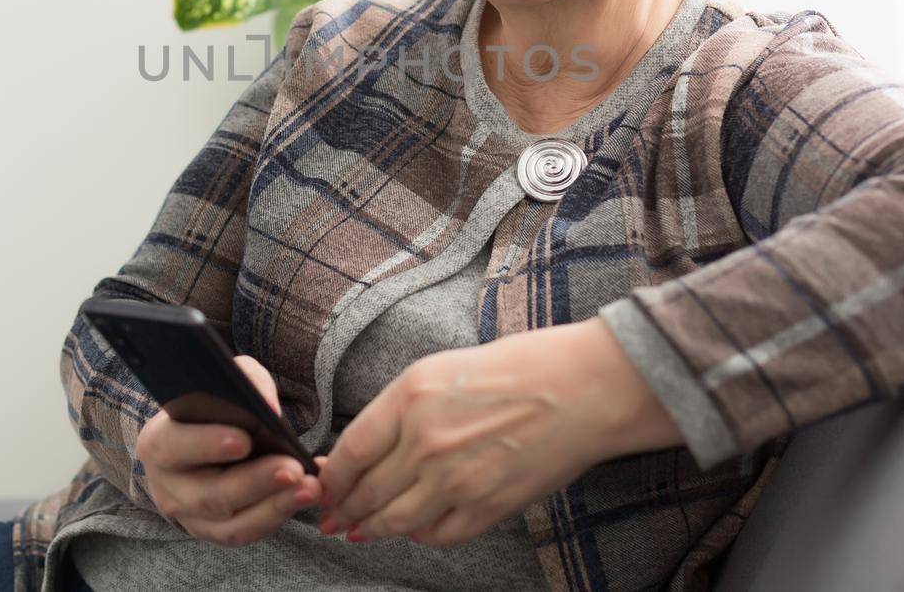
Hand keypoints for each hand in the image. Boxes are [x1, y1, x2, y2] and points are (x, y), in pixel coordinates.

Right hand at [136, 353, 323, 545]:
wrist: (196, 441)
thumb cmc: (211, 407)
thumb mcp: (222, 382)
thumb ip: (246, 383)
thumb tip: (269, 407)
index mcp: (157, 443)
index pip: (175, 446)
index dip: (207, 444)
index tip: (244, 440)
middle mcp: (167, 486)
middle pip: (210, 494)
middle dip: (256, 482)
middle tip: (294, 469)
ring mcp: (188, 516)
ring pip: (230, 524)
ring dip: (275, 507)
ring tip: (310, 488)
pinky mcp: (211, 532)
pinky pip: (245, 533)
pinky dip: (277, 516)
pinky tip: (304, 497)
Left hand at [314, 318, 680, 545]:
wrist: (583, 389)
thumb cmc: (517, 367)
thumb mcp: (441, 369)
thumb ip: (400, 410)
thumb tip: (366, 446)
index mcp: (410, 396)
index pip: (350, 450)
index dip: (329, 475)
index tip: (320, 484)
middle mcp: (425, 441)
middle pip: (366, 491)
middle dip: (343, 509)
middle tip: (330, 519)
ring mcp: (455, 480)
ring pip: (394, 520)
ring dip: (371, 529)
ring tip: (358, 532)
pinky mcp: (485, 507)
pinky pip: (436, 534)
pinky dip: (419, 535)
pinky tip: (413, 530)